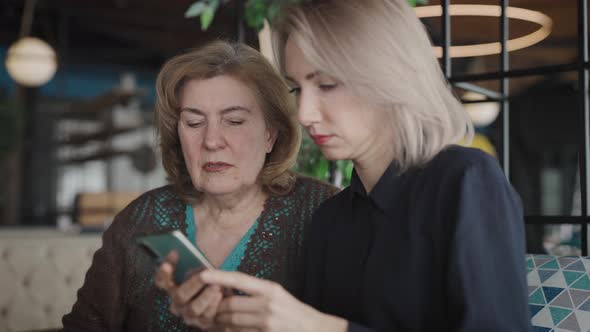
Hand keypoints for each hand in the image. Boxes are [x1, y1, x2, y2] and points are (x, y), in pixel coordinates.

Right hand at [154, 251, 223, 328]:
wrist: (222, 292)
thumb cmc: (209, 277)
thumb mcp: (200, 265)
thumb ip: (192, 259)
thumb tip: (187, 251)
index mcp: (172, 287)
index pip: (161, 280)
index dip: (165, 271)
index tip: (174, 254)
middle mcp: (177, 303)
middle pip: (179, 296)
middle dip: (193, 284)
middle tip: (204, 275)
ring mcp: (189, 314)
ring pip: (193, 309)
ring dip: (205, 297)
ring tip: (216, 286)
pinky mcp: (202, 323)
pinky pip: (206, 317)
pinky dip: (213, 306)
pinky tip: (220, 295)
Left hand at [199, 270, 347, 331]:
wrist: (313, 329)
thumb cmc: (293, 311)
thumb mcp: (277, 294)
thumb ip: (255, 292)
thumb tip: (228, 290)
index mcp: (270, 289)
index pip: (240, 279)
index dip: (219, 276)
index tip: (203, 274)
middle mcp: (267, 304)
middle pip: (231, 305)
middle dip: (217, 307)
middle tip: (211, 308)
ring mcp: (266, 323)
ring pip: (231, 322)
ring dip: (220, 322)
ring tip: (216, 320)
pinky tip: (226, 330)